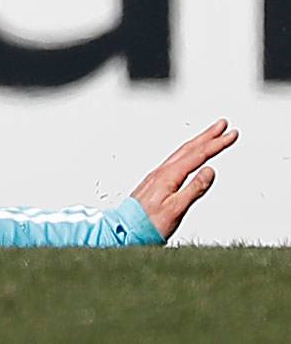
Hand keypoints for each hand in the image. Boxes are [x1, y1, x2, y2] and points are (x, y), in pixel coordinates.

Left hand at [130, 118, 236, 240]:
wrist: (125, 230)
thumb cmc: (149, 223)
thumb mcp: (176, 208)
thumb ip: (194, 189)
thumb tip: (209, 170)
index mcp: (168, 176)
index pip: (197, 155)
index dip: (215, 143)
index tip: (230, 134)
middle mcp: (162, 172)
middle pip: (189, 148)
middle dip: (207, 135)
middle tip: (222, 124)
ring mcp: (157, 176)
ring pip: (181, 153)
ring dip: (198, 141)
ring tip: (210, 135)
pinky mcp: (156, 182)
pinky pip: (176, 160)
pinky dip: (188, 153)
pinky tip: (190, 155)